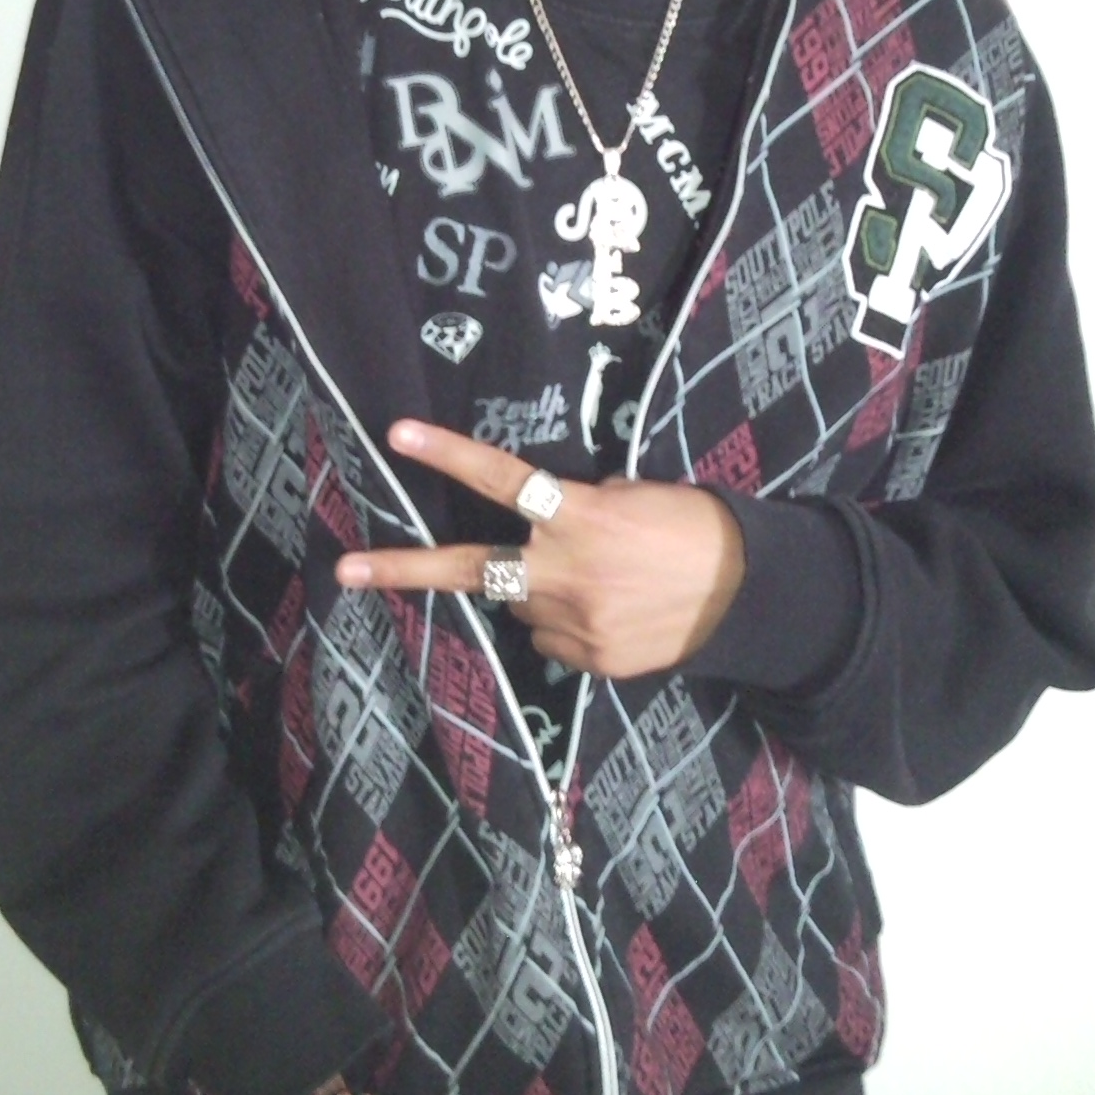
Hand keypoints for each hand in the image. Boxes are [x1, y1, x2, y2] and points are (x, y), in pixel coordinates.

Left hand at [334, 420, 745, 677]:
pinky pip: (554, 639)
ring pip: (521, 605)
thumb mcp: (636, 493)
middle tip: (345, 569)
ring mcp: (574, 623)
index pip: (502, 480)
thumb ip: (581, 506)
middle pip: (470, 569)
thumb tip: (547, 523)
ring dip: (537, 590)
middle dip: (402, 569)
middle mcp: (565, 572)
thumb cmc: (694, 525)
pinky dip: (569, 622)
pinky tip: (611, 610)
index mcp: (580, 517)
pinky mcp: (591, 660)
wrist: (748, 595)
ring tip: (598, 581)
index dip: (449, 455)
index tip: (398, 434)